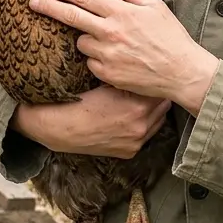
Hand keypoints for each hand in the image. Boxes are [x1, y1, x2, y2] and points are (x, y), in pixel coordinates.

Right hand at [12, 85, 171, 158]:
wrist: (60, 128)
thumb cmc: (79, 101)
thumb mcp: (106, 82)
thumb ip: (129, 79)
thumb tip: (143, 70)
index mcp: (137, 107)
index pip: (160, 90)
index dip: (154, 81)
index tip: (150, 75)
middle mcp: (141, 127)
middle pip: (163, 106)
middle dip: (156, 96)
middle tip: (147, 87)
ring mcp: (136, 142)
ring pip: (158, 121)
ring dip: (152, 112)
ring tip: (140, 102)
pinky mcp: (129, 152)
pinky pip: (145, 136)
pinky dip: (141, 126)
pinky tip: (129, 118)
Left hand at [30, 0, 220, 114]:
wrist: (181, 73)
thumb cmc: (171, 37)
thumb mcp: (154, 6)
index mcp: (121, 12)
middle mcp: (110, 32)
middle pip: (71, 17)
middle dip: (49, 7)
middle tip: (33, 2)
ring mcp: (107, 55)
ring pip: (81, 43)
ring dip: (87, 39)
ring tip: (109, 42)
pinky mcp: (107, 74)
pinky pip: (90, 63)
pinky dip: (97, 59)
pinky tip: (115, 59)